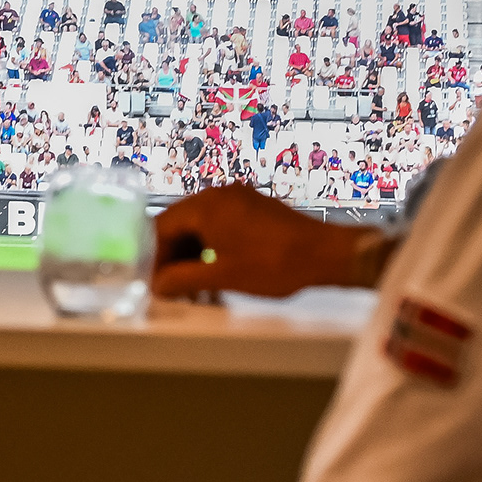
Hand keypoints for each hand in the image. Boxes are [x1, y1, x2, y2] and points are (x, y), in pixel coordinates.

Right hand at [150, 184, 383, 299]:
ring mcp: (240, 199)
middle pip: (181, 224)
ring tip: (196, 284)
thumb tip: (158, 286)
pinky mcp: (256, 208)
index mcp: (205, 206)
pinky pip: (222, 224)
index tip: (156, 282)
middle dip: (174, 256)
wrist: (326, 254)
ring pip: (202, 225)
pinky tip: (218, 270)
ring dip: (194, 253)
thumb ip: (183, 279)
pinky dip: (213, 246)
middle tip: (173, 286)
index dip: (155, 258)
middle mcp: (219, 195)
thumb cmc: (274, 263)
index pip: (162, 228)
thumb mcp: (222, 276)